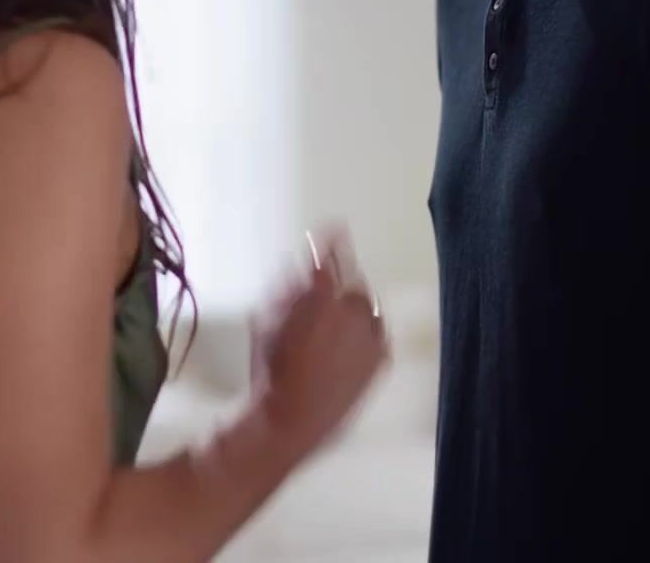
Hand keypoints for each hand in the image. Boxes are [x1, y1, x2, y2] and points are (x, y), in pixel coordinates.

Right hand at [248, 226, 389, 456]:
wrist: (292, 422)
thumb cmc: (271, 372)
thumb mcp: (267, 323)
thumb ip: (286, 288)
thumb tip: (300, 263)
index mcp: (320, 298)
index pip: (330, 258)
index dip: (330, 242)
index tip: (333, 227)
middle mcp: (352, 312)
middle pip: (352, 279)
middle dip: (339, 277)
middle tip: (325, 285)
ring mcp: (371, 337)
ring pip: (367, 304)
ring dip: (353, 302)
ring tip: (335, 315)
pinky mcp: (382, 358)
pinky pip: (377, 330)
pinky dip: (366, 328)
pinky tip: (349, 338)